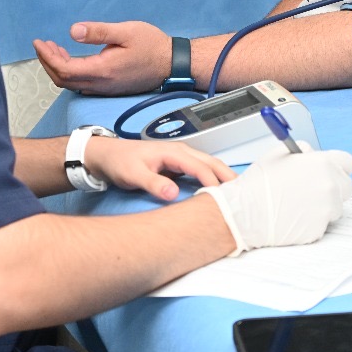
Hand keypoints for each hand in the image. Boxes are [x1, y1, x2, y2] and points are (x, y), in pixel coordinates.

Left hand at [33, 21, 170, 95]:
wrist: (172, 64)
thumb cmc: (152, 45)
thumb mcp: (125, 32)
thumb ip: (98, 32)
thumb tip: (73, 31)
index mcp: (102, 70)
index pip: (64, 69)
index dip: (47, 57)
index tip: (39, 42)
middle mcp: (101, 84)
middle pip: (63, 80)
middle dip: (48, 63)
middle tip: (42, 45)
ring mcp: (105, 89)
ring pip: (71, 84)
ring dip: (58, 68)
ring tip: (54, 49)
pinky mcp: (110, 88)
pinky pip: (82, 85)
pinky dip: (70, 72)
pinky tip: (72, 59)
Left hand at [83, 136, 235, 200]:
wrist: (107, 155)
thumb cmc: (120, 162)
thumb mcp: (133, 174)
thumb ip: (153, 183)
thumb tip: (173, 193)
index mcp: (173, 152)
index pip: (201, 167)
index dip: (214, 182)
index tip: (223, 199)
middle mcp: (181, 152)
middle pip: (212, 162)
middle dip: (228, 176)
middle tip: (244, 196)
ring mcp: (180, 158)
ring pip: (209, 165)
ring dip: (223, 177)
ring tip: (237, 195)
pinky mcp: (178, 165)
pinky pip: (201, 170)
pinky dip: (213, 178)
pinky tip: (217, 191)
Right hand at [198, 144, 351, 253]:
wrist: (246, 212)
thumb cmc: (259, 184)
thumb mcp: (281, 154)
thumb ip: (305, 152)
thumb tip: (314, 156)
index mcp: (322, 163)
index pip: (347, 162)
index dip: (337, 166)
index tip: (330, 171)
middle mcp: (329, 186)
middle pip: (346, 186)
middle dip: (333, 187)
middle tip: (314, 189)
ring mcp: (326, 210)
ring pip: (335, 207)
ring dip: (323, 205)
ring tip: (298, 204)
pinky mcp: (319, 229)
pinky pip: (322, 223)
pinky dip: (311, 221)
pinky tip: (293, 216)